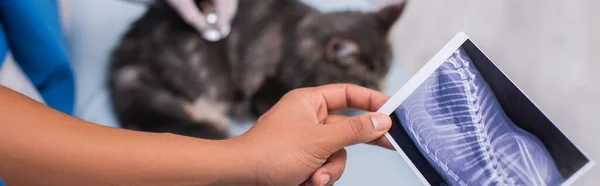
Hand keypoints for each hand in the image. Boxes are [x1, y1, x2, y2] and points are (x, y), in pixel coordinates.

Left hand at [230, 84, 393, 185]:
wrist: (240, 178)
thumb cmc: (272, 153)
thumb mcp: (320, 141)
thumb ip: (355, 131)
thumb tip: (383, 120)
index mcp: (309, 102)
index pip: (348, 94)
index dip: (372, 100)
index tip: (394, 110)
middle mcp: (308, 118)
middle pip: (347, 128)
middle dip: (352, 145)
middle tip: (390, 144)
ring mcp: (305, 141)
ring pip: (337, 154)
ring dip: (329, 170)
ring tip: (314, 178)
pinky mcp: (302, 161)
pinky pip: (325, 167)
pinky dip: (319, 177)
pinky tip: (305, 182)